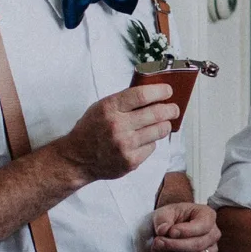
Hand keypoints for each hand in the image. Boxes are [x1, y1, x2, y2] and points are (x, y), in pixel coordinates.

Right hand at [58, 83, 178, 182]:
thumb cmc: (91, 129)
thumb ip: (124, 101)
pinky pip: (152, 147)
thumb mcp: (102, 107)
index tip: (168, 91)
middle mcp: (118, 126)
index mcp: (110, 108)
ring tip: (164, 123)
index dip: (160, 91)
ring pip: (159, 131)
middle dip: (170, 109)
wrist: (77, 158)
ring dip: (165, 125)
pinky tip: (142, 140)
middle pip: (156, 113)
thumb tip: (152, 93)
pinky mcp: (130, 161)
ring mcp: (125, 145)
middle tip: (174, 109)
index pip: (142, 95)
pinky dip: (150, 142)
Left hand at [149, 202, 219, 251]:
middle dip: (174, 246)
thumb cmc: (172, 217)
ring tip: (158, 250)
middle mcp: (213, 233)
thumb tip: (163, 230)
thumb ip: (163, 219)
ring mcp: (211, 249)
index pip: (202, 226)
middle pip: (197, 245)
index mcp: (207, 215)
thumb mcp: (165, 211)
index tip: (170, 232)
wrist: (170, 229)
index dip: (186, 231)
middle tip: (157, 242)